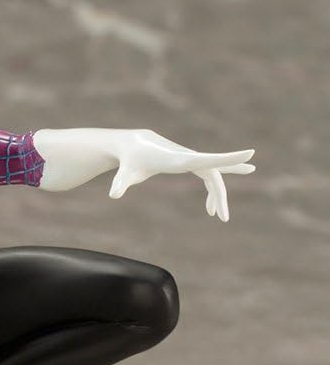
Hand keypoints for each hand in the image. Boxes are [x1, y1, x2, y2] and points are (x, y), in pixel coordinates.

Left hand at [107, 130, 254, 221]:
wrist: (132, 145)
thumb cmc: (129, 160)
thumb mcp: (124, 173)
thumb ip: (120, 183)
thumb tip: (113, 194)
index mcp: (179, 160)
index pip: (207, 159)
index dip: (228, 159)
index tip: (251, 153)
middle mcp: (189, 157)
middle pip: (213, 175)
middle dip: (219, 196)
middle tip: (222, 218)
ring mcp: (191, 159)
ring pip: (213, 176)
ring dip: (216, 196)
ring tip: (217, 216)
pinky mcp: (189, 163)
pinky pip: (209, 175)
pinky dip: (213, 189)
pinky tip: (211, 208)